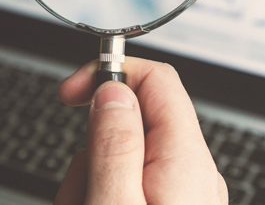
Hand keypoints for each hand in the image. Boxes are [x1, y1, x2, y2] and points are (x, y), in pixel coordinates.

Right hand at [55, 57, 227, 204]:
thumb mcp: (114, 203)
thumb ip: (114, 144)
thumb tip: (112, 90)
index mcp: (185, 160)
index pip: (157, 79)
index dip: (110, 73)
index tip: (71, 92)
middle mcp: (193, 172)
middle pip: (129, 124)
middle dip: (90, 150)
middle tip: (77, 193)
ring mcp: (183, 195)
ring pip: (121, 159)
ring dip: (89, 181)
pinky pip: (128, 187)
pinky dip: (102, 196)